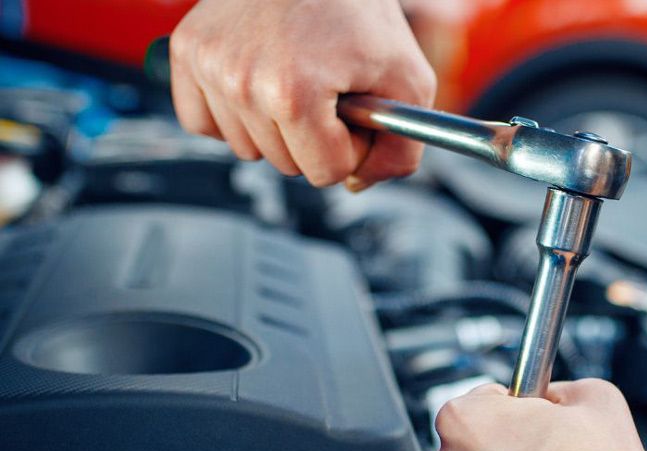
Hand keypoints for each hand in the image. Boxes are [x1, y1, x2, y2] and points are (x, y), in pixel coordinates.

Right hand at [170, 0, 435, 187]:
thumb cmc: (359, 10)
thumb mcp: (407, 80)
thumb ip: (400, 151)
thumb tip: (358, 184)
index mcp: (293, 94)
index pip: (326, 173)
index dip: (351, 146)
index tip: (355, 107)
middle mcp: (241, 82)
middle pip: (288, 166)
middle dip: (316, 137)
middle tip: (328, 87)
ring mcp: (209, 66)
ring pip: (249, 150)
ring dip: (276, 127)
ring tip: (295, 76)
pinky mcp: (187, 52)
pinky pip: (205, 124)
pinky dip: (233, 114)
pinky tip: (258, 83)